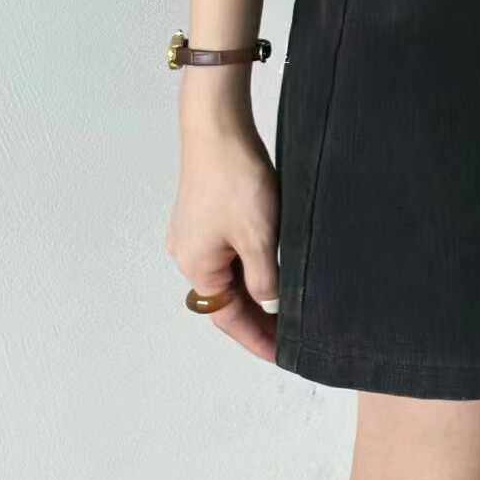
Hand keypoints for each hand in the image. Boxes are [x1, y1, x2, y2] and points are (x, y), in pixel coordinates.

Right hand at [166, 115, 280, 360]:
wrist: (217, 125)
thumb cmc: (233, 178)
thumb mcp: (260, 237)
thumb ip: (265, 278)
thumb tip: (268, 301)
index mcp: (196, 266)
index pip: (230, 318)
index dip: (258, 337)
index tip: (282, 355)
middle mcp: (187, 252)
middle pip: (226, 296)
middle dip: (259, 313)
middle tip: (292, 331)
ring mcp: (193, 230)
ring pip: (229, 269)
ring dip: (256, 283)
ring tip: (289, 296)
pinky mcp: (204, 208)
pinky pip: (228, 246)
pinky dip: (250, 258)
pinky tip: (273, 256)